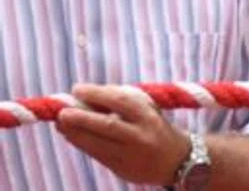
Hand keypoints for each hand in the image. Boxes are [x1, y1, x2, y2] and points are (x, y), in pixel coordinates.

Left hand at [54, 84, 191, 185]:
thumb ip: (125, 105)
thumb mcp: (151, 112)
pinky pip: (97, 155)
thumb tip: (89, 98)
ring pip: (97, 143)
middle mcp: (140, 136)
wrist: (178, 161)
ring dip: (75, 133)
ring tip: (60, 123)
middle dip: (81, 117)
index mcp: (149, 117)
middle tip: (61, 110)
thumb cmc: (159, 129)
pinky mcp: (121, 169)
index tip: (78, 88)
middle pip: (106, 125)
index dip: (97, 94)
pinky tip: (71, 136)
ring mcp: (130, 155)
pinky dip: (82, 143)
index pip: (121, 102)